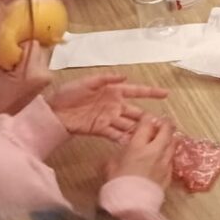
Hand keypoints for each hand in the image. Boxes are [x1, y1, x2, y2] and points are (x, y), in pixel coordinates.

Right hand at [0, 41, 52, 116]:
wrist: (3, 116)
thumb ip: (2, 51)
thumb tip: (3, 34)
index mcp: (34, 71)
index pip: (32, 43)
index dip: (19, 42)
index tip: (8, 49)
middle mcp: (46, 72)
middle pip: (38, 47)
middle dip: (24, 48)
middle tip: (10, 56)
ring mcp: (49, 77)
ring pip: (40, 54)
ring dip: (28, 55)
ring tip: (14, 66)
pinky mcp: (47, 80)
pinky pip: (40, 63)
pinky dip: (30, 63)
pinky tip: (19, 71)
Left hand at [51, 74, 167, 141]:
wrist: (53, 111)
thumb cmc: (69, 93)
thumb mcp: (87, 81)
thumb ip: (106, 78)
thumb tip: (125, 76)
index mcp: (113, 91)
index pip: (136, 91)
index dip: (151, 92)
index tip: (166, 93)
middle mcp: (114, 105)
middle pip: (135, 111)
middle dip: (148, 117)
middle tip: (161, 124)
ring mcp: (109, 118)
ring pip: (128, 124)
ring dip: (139, 130)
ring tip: (151, 137)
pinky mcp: (101, 129)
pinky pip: (116, 134)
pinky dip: (124, 139)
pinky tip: (134, 144)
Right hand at [106, 113, 174, 186]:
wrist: (132, 205)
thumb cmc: (118, 186)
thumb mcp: (110, 168)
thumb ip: (115, 159)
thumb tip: (115, 159)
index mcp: (138, 147)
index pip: (146, 125)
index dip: (148, 118)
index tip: (148, 118)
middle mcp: (154, 151)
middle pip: (166, 131)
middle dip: (165, 124)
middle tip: (164, 122)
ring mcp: (164, 162)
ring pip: (173, 144)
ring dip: (171, 138)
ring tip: (168, 136)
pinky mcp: (169, 174)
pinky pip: (172, 159)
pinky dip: (170, 155)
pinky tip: (166, 156)